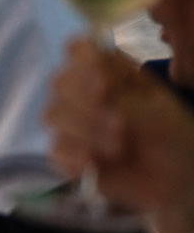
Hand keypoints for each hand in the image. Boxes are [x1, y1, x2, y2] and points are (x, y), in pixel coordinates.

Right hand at [48, 41, 193, 232]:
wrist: (178, 183)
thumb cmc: (173, 138)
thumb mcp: (159, 115)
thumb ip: (126, 101)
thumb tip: (97, 91)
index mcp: (108, 72)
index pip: (77, 50)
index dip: (83, 61)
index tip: (106, 82)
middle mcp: (83, 91)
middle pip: (59, 81)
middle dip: (87, 103)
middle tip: (121, 123)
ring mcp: (72, 123)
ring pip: (53, 115)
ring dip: (85, 130)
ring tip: (119, 147)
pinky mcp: (67, 154)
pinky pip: (54, 149)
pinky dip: (73, 155)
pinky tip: (93, 163)